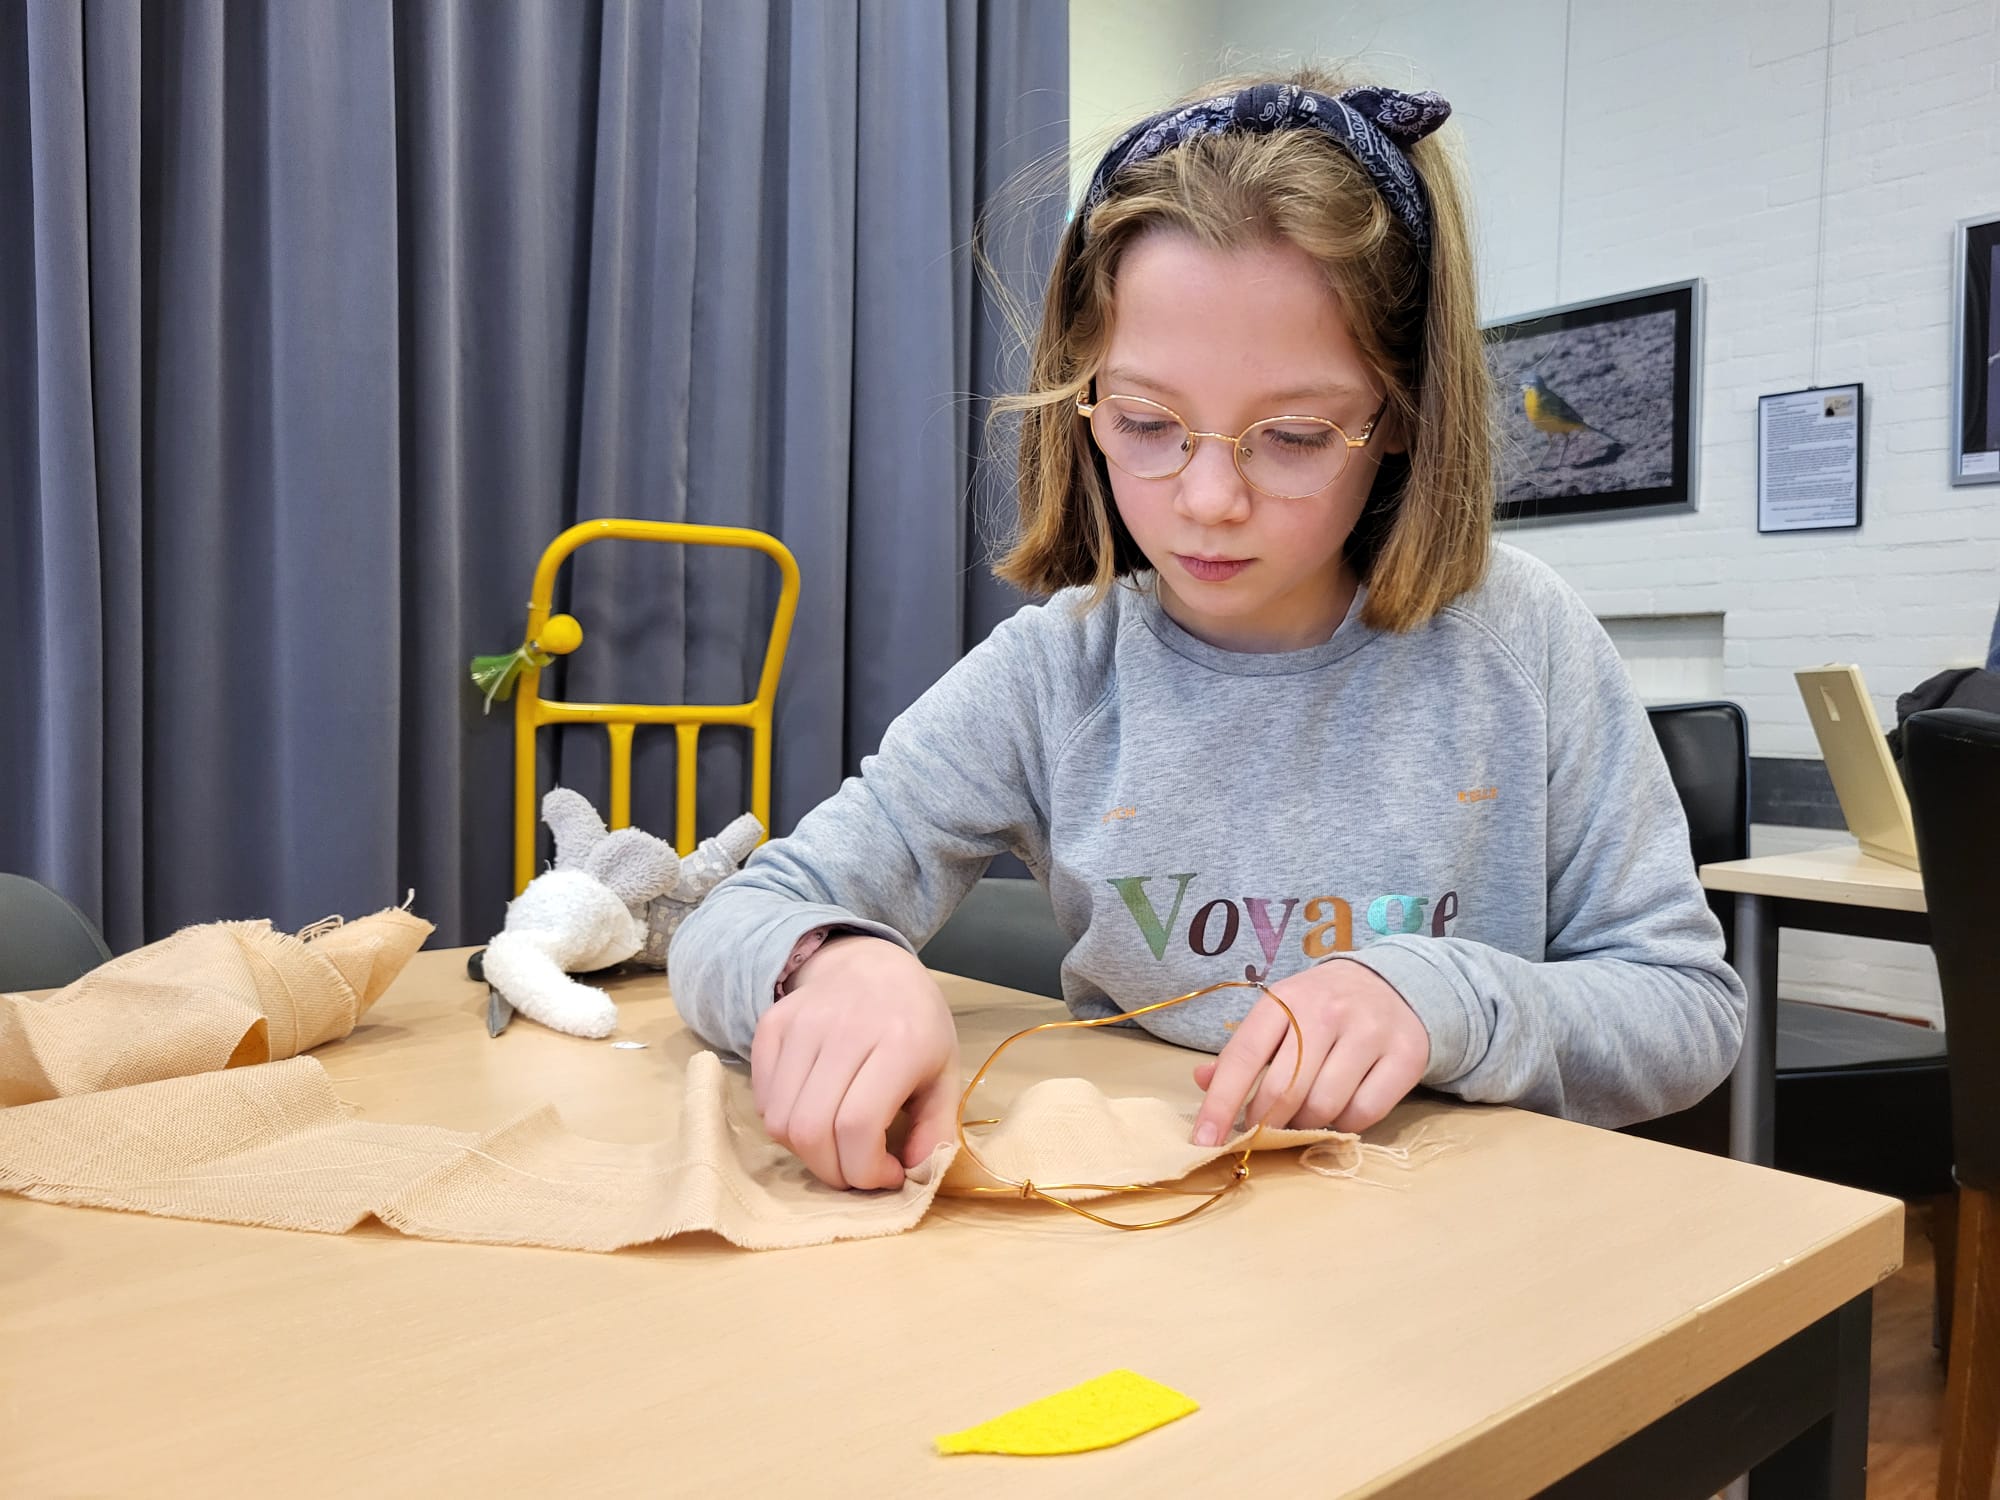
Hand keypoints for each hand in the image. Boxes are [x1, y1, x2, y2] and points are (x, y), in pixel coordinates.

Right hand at [751, 935, 959, 1190]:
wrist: (873, 966)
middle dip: (833, 1172)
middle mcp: (844, 1029)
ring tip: (836, 1144)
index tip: (887, 1176)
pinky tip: (814, 1114)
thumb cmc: (915, 1025)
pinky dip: (783, 1124)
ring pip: (778, 1122)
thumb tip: (914, 1177)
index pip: (857, 1126)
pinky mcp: (771, 1024)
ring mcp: (801, 1023)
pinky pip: (762, 1100)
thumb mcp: (944, 1074)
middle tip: (856, 1170)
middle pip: (811, 1129)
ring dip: (806, 1153)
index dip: (866, 1170)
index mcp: (898, 1042)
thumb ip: (936, 1129)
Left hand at [1190, 961, 1428, 1143]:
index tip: (1204, 1140)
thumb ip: (1241, 1051)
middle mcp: (1327, 1010)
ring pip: (1323, 1106)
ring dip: (1306, 1125)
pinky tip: (1340, 1112)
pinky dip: (1344, 1125)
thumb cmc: (1323, 1007)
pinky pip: (1364, 1113)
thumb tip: (1202, 1080)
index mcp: (1285, 999)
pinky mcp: (1405, 1056)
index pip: (1243, 1056)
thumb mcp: (1279, 1015)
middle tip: (1263, 1131)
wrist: (1394, 983)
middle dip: (1265, 1123)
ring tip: (1305, 1114)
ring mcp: (1369, 1031)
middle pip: (1283, 1090)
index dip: (1220, 1103)